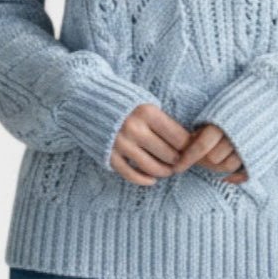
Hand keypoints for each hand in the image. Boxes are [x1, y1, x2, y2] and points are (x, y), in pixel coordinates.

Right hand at [109, 105, 246, 185]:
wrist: (86, 98)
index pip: (179, 137)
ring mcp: (121, 143)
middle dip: (178, 161)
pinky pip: (131, 174)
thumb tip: (188, 140)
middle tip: (181, 162)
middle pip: (169, 154)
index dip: (189, 146)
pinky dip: (144, 180)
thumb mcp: (146, 103)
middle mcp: (135, 128)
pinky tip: (152, 179)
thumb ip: (163, 121)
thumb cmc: (123, 101)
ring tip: (169, 170)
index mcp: (148, 112)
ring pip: (152, 167)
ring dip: (164, 172)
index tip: (191, 149)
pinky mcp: (109, 155)